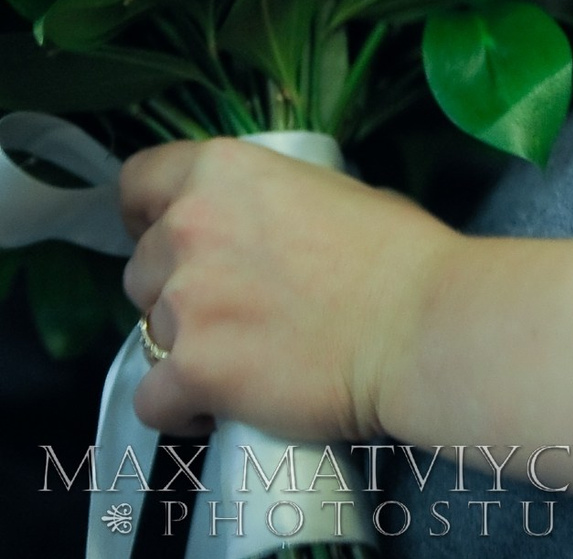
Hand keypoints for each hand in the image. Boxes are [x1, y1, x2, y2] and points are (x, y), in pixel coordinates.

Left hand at [119, 139, 451, 439]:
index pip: (140, 181)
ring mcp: (184, 303)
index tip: (170, 238)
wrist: (424, 327)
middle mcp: (189, 228)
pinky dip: (182, 407)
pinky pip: (153, 398)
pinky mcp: (190, 370)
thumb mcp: (341, 195)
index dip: (148, 213)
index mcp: (224, 173)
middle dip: (177, 288)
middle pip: (142, 266)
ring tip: (242, 363)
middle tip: (233, 309)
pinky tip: (219, 407)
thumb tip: (272, 234)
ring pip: (147, 333)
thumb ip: (280, 208)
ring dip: (186, 347)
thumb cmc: (403, 255)